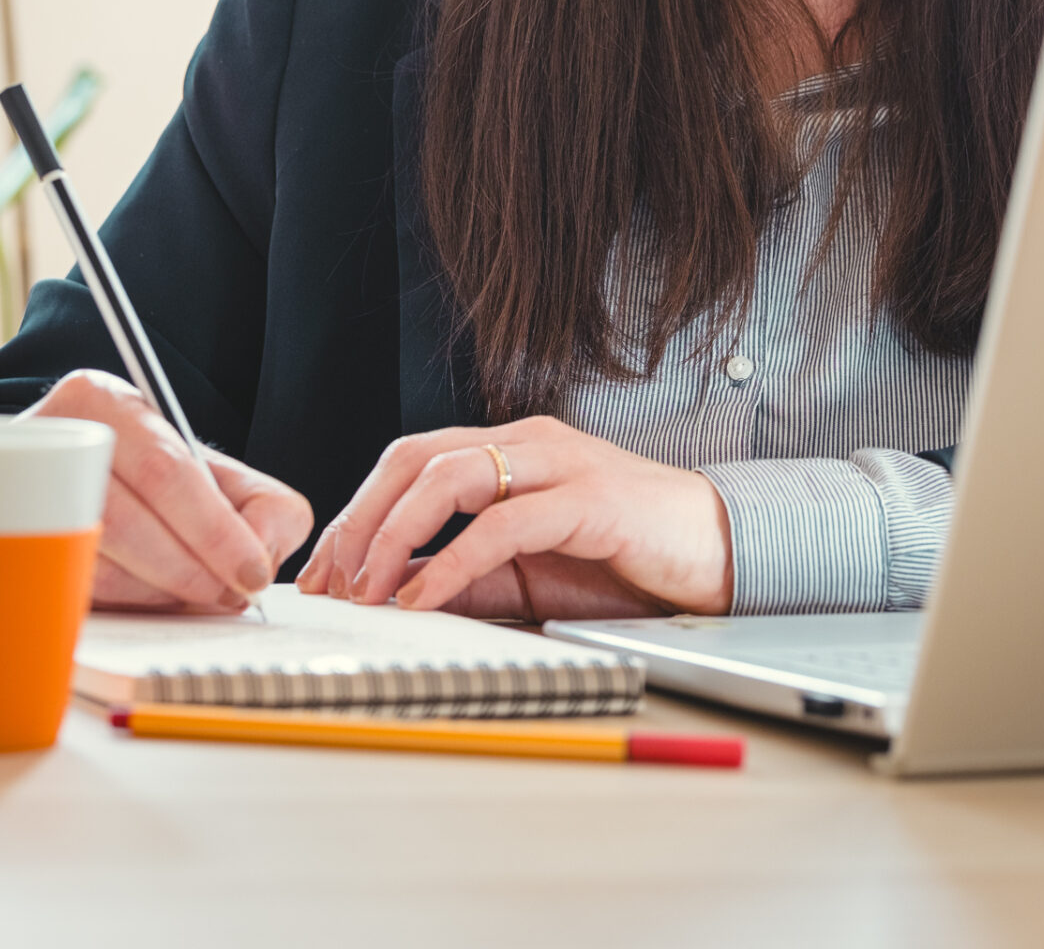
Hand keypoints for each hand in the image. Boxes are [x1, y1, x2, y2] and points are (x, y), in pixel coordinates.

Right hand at [25, 369, 313, 611]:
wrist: (68, 486)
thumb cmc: (152, 483)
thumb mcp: (210, 473)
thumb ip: (259, 504)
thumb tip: (259, 559)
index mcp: (107, 402)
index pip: (167, 470)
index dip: (216, 530)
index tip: (252, 572)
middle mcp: (58, 442)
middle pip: (129, 519)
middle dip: (192, 568)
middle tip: (229, 595)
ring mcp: (30, 496)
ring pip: (99, 562)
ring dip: (158, 593)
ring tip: (194, 595)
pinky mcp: (19, 545)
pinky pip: (73, 588)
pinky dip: (123, 603)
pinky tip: (151, 598)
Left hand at [296, 416, 733, 618]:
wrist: (720, 552)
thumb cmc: (628, 557)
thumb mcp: (529, 571)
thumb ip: (469, 576)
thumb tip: (396, 600)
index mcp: (511, 449)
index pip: (411, 461)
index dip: (359, 511)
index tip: (324, 571)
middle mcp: (528, 443)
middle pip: (415, 458)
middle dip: (360, 520)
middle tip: (329, 582)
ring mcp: (558, 464)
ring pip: (448, 477)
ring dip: (394, 535)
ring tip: (367, 589)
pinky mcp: (588, 501)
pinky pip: (501, 524)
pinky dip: (451, 562)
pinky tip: (422, 597)